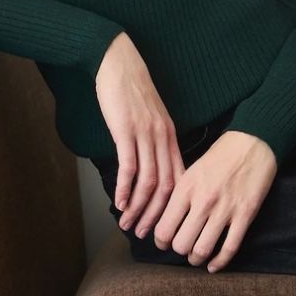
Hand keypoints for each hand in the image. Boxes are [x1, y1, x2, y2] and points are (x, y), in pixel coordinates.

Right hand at [94, 32, 186, 233]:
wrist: (118, 62)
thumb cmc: (130, 88)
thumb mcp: (149, 116)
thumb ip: (153, 138)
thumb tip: (147, 164)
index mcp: (170, 135)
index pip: (178, 178)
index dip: (172, 205)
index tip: (163, 223)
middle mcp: (162, 138)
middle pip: (166, 186)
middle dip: (156, 214)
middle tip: (145, 233)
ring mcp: (146, 135)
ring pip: (148, 180)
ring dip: (138, 206)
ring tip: (128, 224)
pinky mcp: (127, 130)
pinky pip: (129, 166)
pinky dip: (125, 188)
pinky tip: (119, 202)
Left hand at [152, 131, 277, 271]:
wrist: (252, 143)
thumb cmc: (219, 156)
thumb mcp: (190, 171)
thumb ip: (178, 196)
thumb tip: (163, 220)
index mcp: (186, 188)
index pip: (164, 229)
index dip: (161, 242)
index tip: (164, 243)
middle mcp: (203, 201)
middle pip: (181, 244)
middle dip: (179, 251)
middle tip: (182, 247)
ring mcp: (225, 209)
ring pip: (202, 250)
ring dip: (196, 258)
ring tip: (196, 256)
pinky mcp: (245, 215)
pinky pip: (229, 248)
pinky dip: (219, 263)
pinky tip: (213, 265)